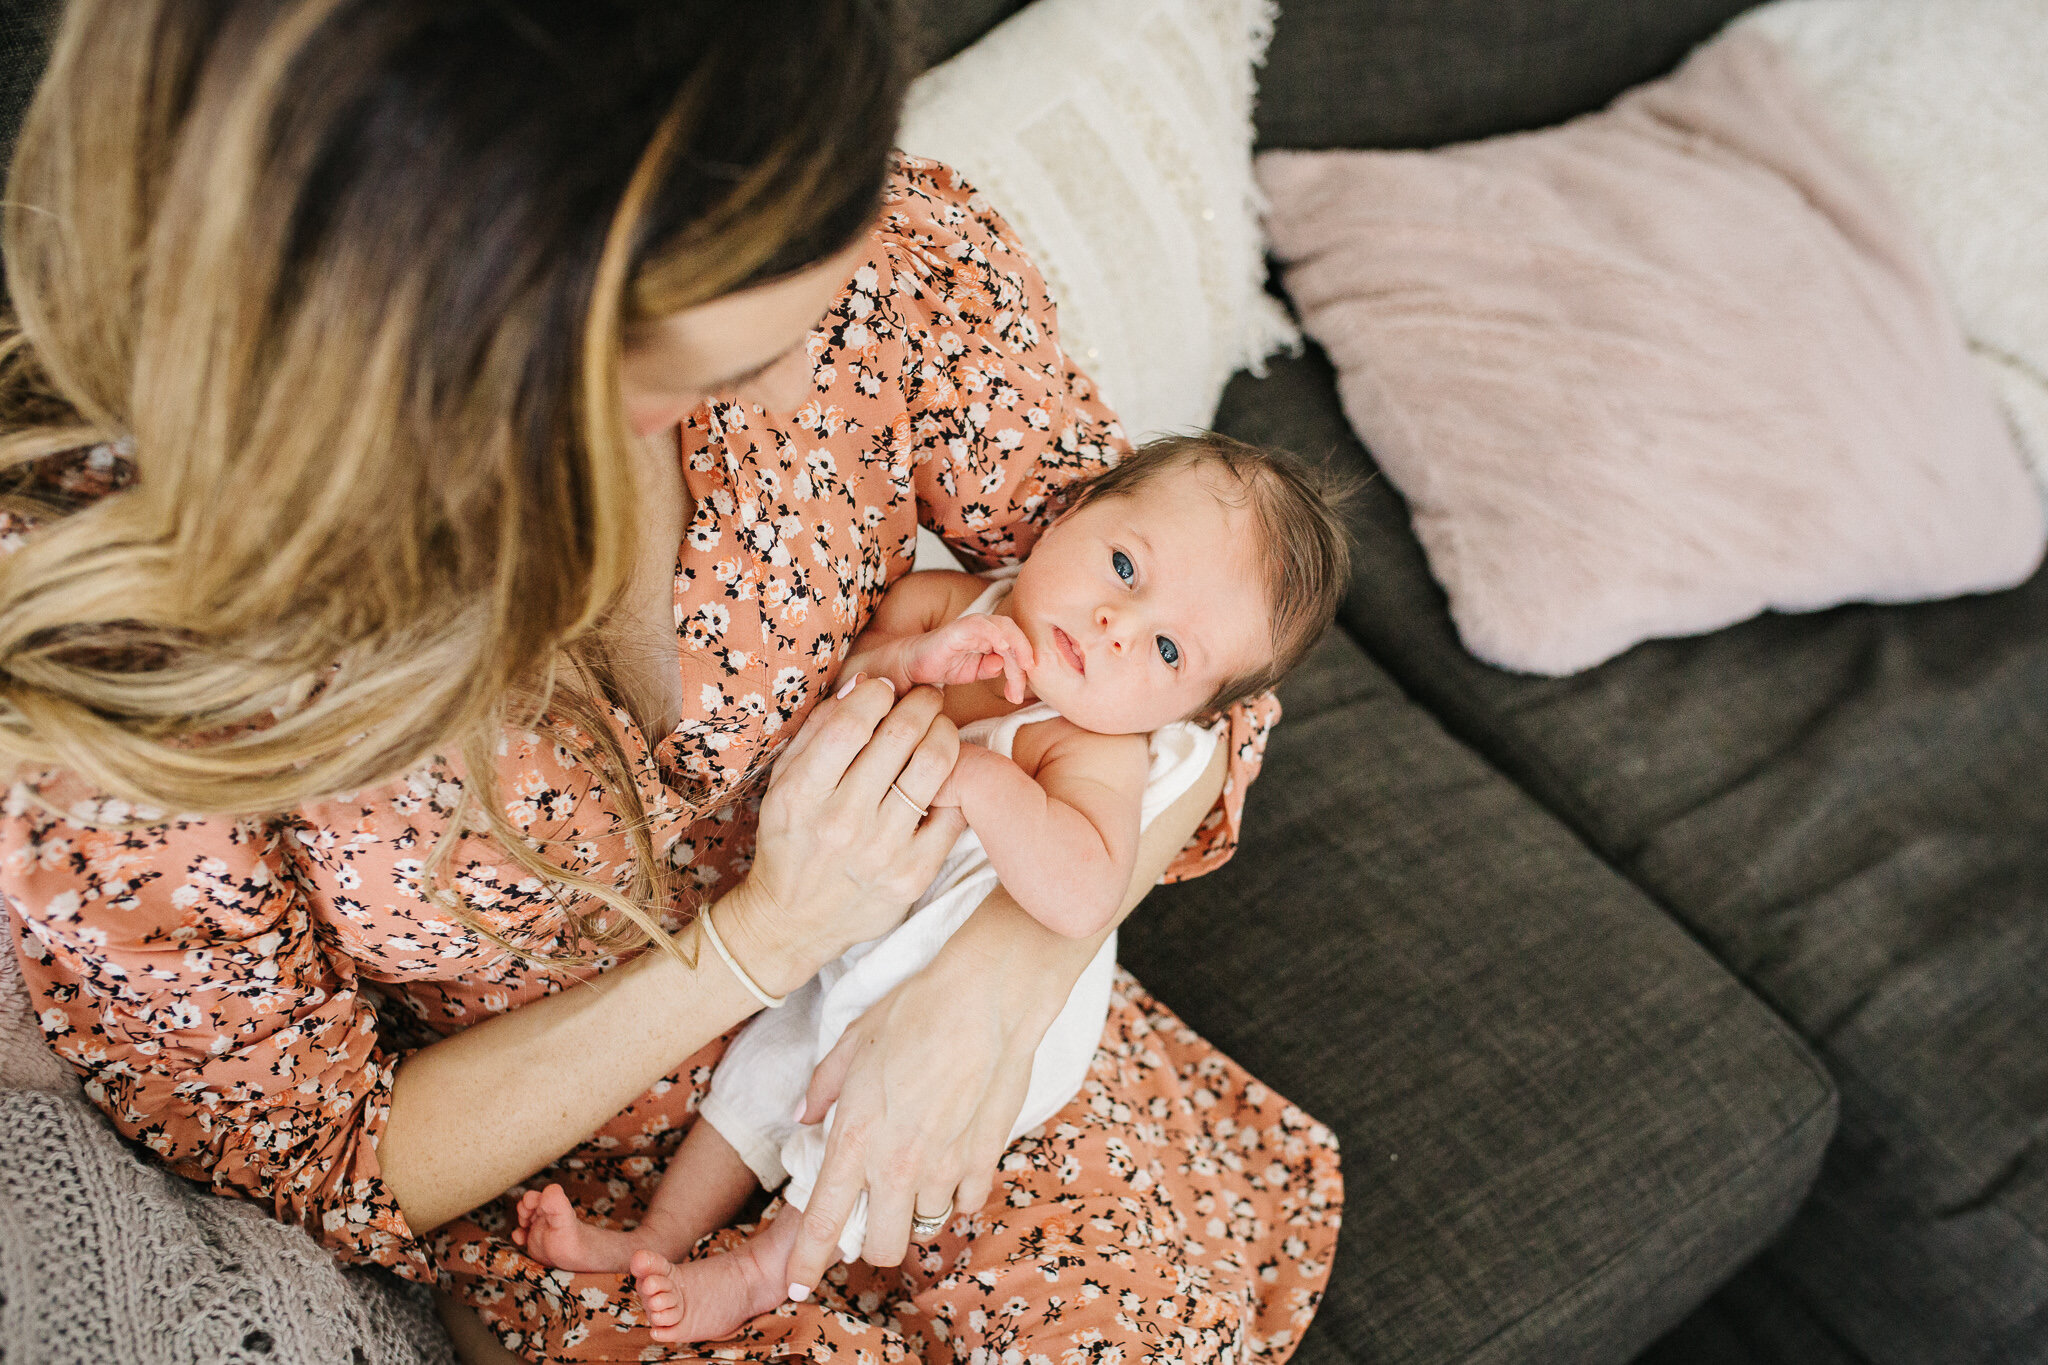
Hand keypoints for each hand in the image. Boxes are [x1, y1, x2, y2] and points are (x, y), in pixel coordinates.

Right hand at [718, 677, 968, 994]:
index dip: (878, 691)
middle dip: (921, 702)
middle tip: (925, 698)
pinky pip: (954, 810)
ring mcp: (882, 851)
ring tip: (938, 728)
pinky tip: (945, 776)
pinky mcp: (914, 874)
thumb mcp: (783, 785)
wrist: (794, 922)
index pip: (852, 721)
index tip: (885, 688)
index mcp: (802, 794)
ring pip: (935, 765)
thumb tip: (863, 686)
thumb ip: (817, 733)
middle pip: (901, 734)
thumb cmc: (790, 842)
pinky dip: (956, 783)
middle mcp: (842, 822)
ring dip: (944, 732)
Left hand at [782, 944, 1043, 1291]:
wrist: (988, 997)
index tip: (799, 1283)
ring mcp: (946, 1167)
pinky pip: (967, 1203)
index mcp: (856, 1138)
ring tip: (918, 1173)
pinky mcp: (985, 1159)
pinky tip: (953, 1160)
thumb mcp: (853, 1041)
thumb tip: (805, 1115)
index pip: (823, 1222)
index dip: (807, 1262)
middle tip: (874, 1211)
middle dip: (872, 1241)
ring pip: (925, 1227)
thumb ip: (823, 1087)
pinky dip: (958, 1193)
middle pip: (881, 1247)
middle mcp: (898, 1165)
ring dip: (916, 1211)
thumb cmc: (917, 1010)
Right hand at [900, 613, 1034, 703]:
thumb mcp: (974, 673)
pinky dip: (996, 633)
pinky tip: (1003, 647)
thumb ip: (991, 669)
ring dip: (1017, 646)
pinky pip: (982, 625)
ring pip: (1004, 628)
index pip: (1016, 647)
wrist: (912, 665)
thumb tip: (1002, 665)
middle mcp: (985, 628)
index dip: (1022, 669)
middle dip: (1023, 661)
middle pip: (1015, 637)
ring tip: (1023, 666)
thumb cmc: (943, 665)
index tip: (1017, 695)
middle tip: (1019, 690)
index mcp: (991, 638)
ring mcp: (972, 626)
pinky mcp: (959, 628)